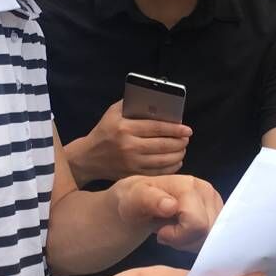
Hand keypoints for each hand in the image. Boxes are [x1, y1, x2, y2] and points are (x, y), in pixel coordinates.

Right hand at [70, 101, 191, 183]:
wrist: (88, 157)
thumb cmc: (104, 131)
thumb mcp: (113, 113)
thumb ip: (131, 104)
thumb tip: (155, 100)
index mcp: (124, 128)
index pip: (156, 128)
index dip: (174, 129)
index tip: (187, 129)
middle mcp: (128, 146)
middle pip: (162, 145)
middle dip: (179, 142)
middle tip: (187, 139)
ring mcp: (131, 163)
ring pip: (162, 160)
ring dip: (177, 154)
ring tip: (183, 148)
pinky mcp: (132, 175)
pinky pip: (157, 172)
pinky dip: (170, 168)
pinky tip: (176, 161)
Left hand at [112, 174, 223, 251]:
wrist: (138, 200)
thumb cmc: (134, 202)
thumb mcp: (133, 200)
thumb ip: (150, 200)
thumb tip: (171, 206)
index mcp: (188, 185)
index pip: (197, 224)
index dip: (178, 236)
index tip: (159, 232)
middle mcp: (206, 190)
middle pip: (208, 233)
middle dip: (185, 240)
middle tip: (165, 232)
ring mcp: (214, 200)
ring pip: (212, 237)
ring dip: (191, 241)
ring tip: (173, 231)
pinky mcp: (218, 211)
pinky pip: (214, 237)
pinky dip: (196, 240)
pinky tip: (182, 231)